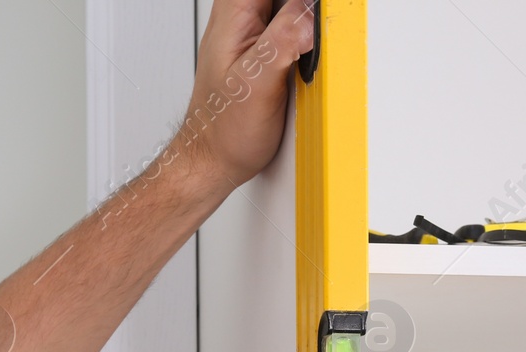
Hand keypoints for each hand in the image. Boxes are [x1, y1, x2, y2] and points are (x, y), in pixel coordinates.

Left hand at [176, 0, 315, 191]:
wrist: (215, 160)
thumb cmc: (224, 131)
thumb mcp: (257, 82)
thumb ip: (284, 39)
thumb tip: (310, 14)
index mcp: (235, 12)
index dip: (298, 2)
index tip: (310, 18)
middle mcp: (240, 16)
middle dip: (303, 11)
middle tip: (308, 43)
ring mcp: (251, 31)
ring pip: (289, 7)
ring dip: (305, 24)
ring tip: (304, 56)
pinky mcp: (263, 49)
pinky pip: (290, 27)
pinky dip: (303, 38)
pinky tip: (303, 61)